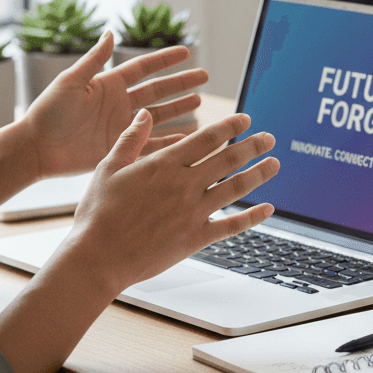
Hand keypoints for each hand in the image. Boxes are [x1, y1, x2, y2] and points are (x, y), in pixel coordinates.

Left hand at [20, 30, 207, 179]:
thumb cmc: (48, 112)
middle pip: (158, 91)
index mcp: (109, 85)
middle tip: (204, 76)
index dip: (165, 60)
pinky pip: (151, 143)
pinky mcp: (120, 148)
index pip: (144, 68)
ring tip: (200, 102)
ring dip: (179, 109)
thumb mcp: (71, 81)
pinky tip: (186, 137)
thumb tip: (111, 32)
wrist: (36, 148)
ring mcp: (122, 126)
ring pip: (159, 115)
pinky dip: (169, 140)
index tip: (186, 51)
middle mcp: (119, 104)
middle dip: (181, 83)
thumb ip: (94, 59)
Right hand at [63, 109, 279, 296]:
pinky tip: (268, 208)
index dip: (230, 127)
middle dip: (253, 146)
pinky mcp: (194, 239)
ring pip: (235, 188)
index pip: (206, 139)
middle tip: (270, 137)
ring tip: (275, 163)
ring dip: (258, 174)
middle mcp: (184, 185)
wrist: (96, 258)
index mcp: (164, 165)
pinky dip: (252, 217)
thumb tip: (145, 114)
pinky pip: (231, 226)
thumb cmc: (97, 213)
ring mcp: (192, 213)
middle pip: (228, 160)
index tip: (246, 119)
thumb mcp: (108, 167)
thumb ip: (131, 139)